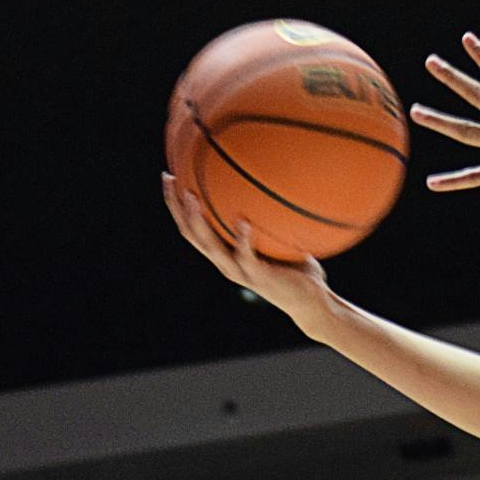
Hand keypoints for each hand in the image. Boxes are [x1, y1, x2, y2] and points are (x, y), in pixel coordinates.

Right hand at [161, 174, 336, 333]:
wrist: (310, 302)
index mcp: (225, 254)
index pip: (192, 228)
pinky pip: (246, 257)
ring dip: (199, 221)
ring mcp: (240, 271)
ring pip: (210, 246)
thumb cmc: (296, 268)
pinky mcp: (258, 277)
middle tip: (170, 179)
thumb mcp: (277, 239)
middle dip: (177, 206)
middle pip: (190, 234)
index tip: (169, 177)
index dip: (177, 205)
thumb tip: (276, 182)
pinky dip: (242, 240)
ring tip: (192, 197)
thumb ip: (270, 217)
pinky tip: (243, 222)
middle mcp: (225, 263)